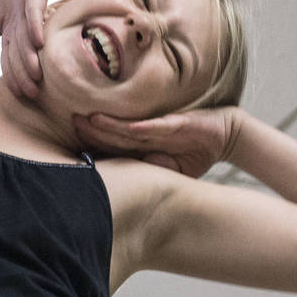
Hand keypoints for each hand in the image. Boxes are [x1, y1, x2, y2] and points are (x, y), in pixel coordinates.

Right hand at [0, 0, 52, 98]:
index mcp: (15, 37)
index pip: (11, 60)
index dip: (14, 77)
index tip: (18, 95)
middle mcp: (27, 28)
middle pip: (25, 54)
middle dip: (27, 74)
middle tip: (32, 94)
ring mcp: (33, 12)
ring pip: (31, 38)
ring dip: (33, 56)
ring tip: (36, 73)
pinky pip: (36, 12)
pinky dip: (36, 26)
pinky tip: (38, 40)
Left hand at [72, 107, 244, 177]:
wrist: (225, 134)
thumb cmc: (195, 152)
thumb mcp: (173, 169)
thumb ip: (155, 171)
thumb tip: (137, 177)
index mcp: (144, 143)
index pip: (113, 143)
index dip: (93, 141)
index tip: (73, 138)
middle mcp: (149, 133)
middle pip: (115, 133)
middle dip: (93, 128)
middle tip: (72, 120)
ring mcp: (163, 127)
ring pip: (131, 128)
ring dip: (111, 124)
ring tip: (90, 119)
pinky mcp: (179, 123)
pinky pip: (159, 126)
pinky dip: (145, 128)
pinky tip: (130, 128)